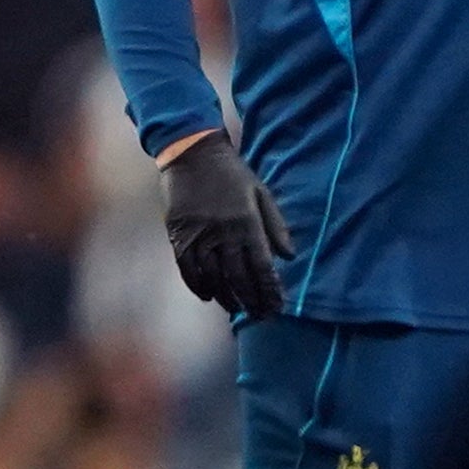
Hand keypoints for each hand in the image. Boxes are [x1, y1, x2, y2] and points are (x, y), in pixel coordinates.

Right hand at [158, 130, 292, 316]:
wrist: (192, 152)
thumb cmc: (232, 173)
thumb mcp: (261, 192)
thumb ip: (275, 225)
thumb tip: (289, 256)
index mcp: (247, 223)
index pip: (262, 267)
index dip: (270, 290)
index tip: (277, 307)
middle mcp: (223, 232)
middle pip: (238, 277)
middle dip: (252, 300)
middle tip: (260, 316)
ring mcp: (199, 235)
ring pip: (213, 277)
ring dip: (226, 298)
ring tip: (237, 310)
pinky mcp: (179, 234)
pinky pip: (188, 269)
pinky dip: (198, 286)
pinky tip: (209, 296)